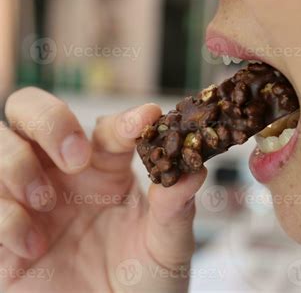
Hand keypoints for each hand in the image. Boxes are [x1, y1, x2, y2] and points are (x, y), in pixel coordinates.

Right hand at [0, 87, 205, 292]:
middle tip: (75, 157)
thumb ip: (176, 210)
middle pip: (33, 110)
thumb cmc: (144, 285)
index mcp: (107, 170)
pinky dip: (4, 216)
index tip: (146, 121)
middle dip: (49, 119)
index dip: (124, 120)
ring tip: (45, 201)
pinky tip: (33, 247)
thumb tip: (195, 170)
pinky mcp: (2, 233)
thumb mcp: (166, 249)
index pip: (107, 128)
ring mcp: (28, 199)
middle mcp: (63, 175)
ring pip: (0, 143)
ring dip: (18, 164)